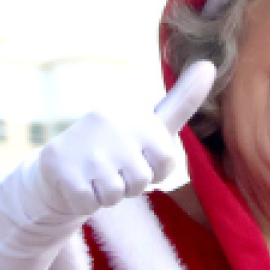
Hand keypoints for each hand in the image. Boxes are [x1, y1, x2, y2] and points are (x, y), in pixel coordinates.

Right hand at [28, 62, 213, 218]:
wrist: (60, 166)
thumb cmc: (116, 146)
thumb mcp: (151, 124)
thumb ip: (181, 101)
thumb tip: (209, 65)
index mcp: (135, 115)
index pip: (167, 159)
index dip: (155, 169)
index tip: (139, 156)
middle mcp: (110, 124)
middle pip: (142, 180)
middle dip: (130, 185)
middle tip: (112, 169)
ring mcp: (85, 147)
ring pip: (116, 194)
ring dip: (107, 195)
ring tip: (95, 176)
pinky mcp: (64, 170)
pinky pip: (90, 204)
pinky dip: (85, 203)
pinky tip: (78, 184)